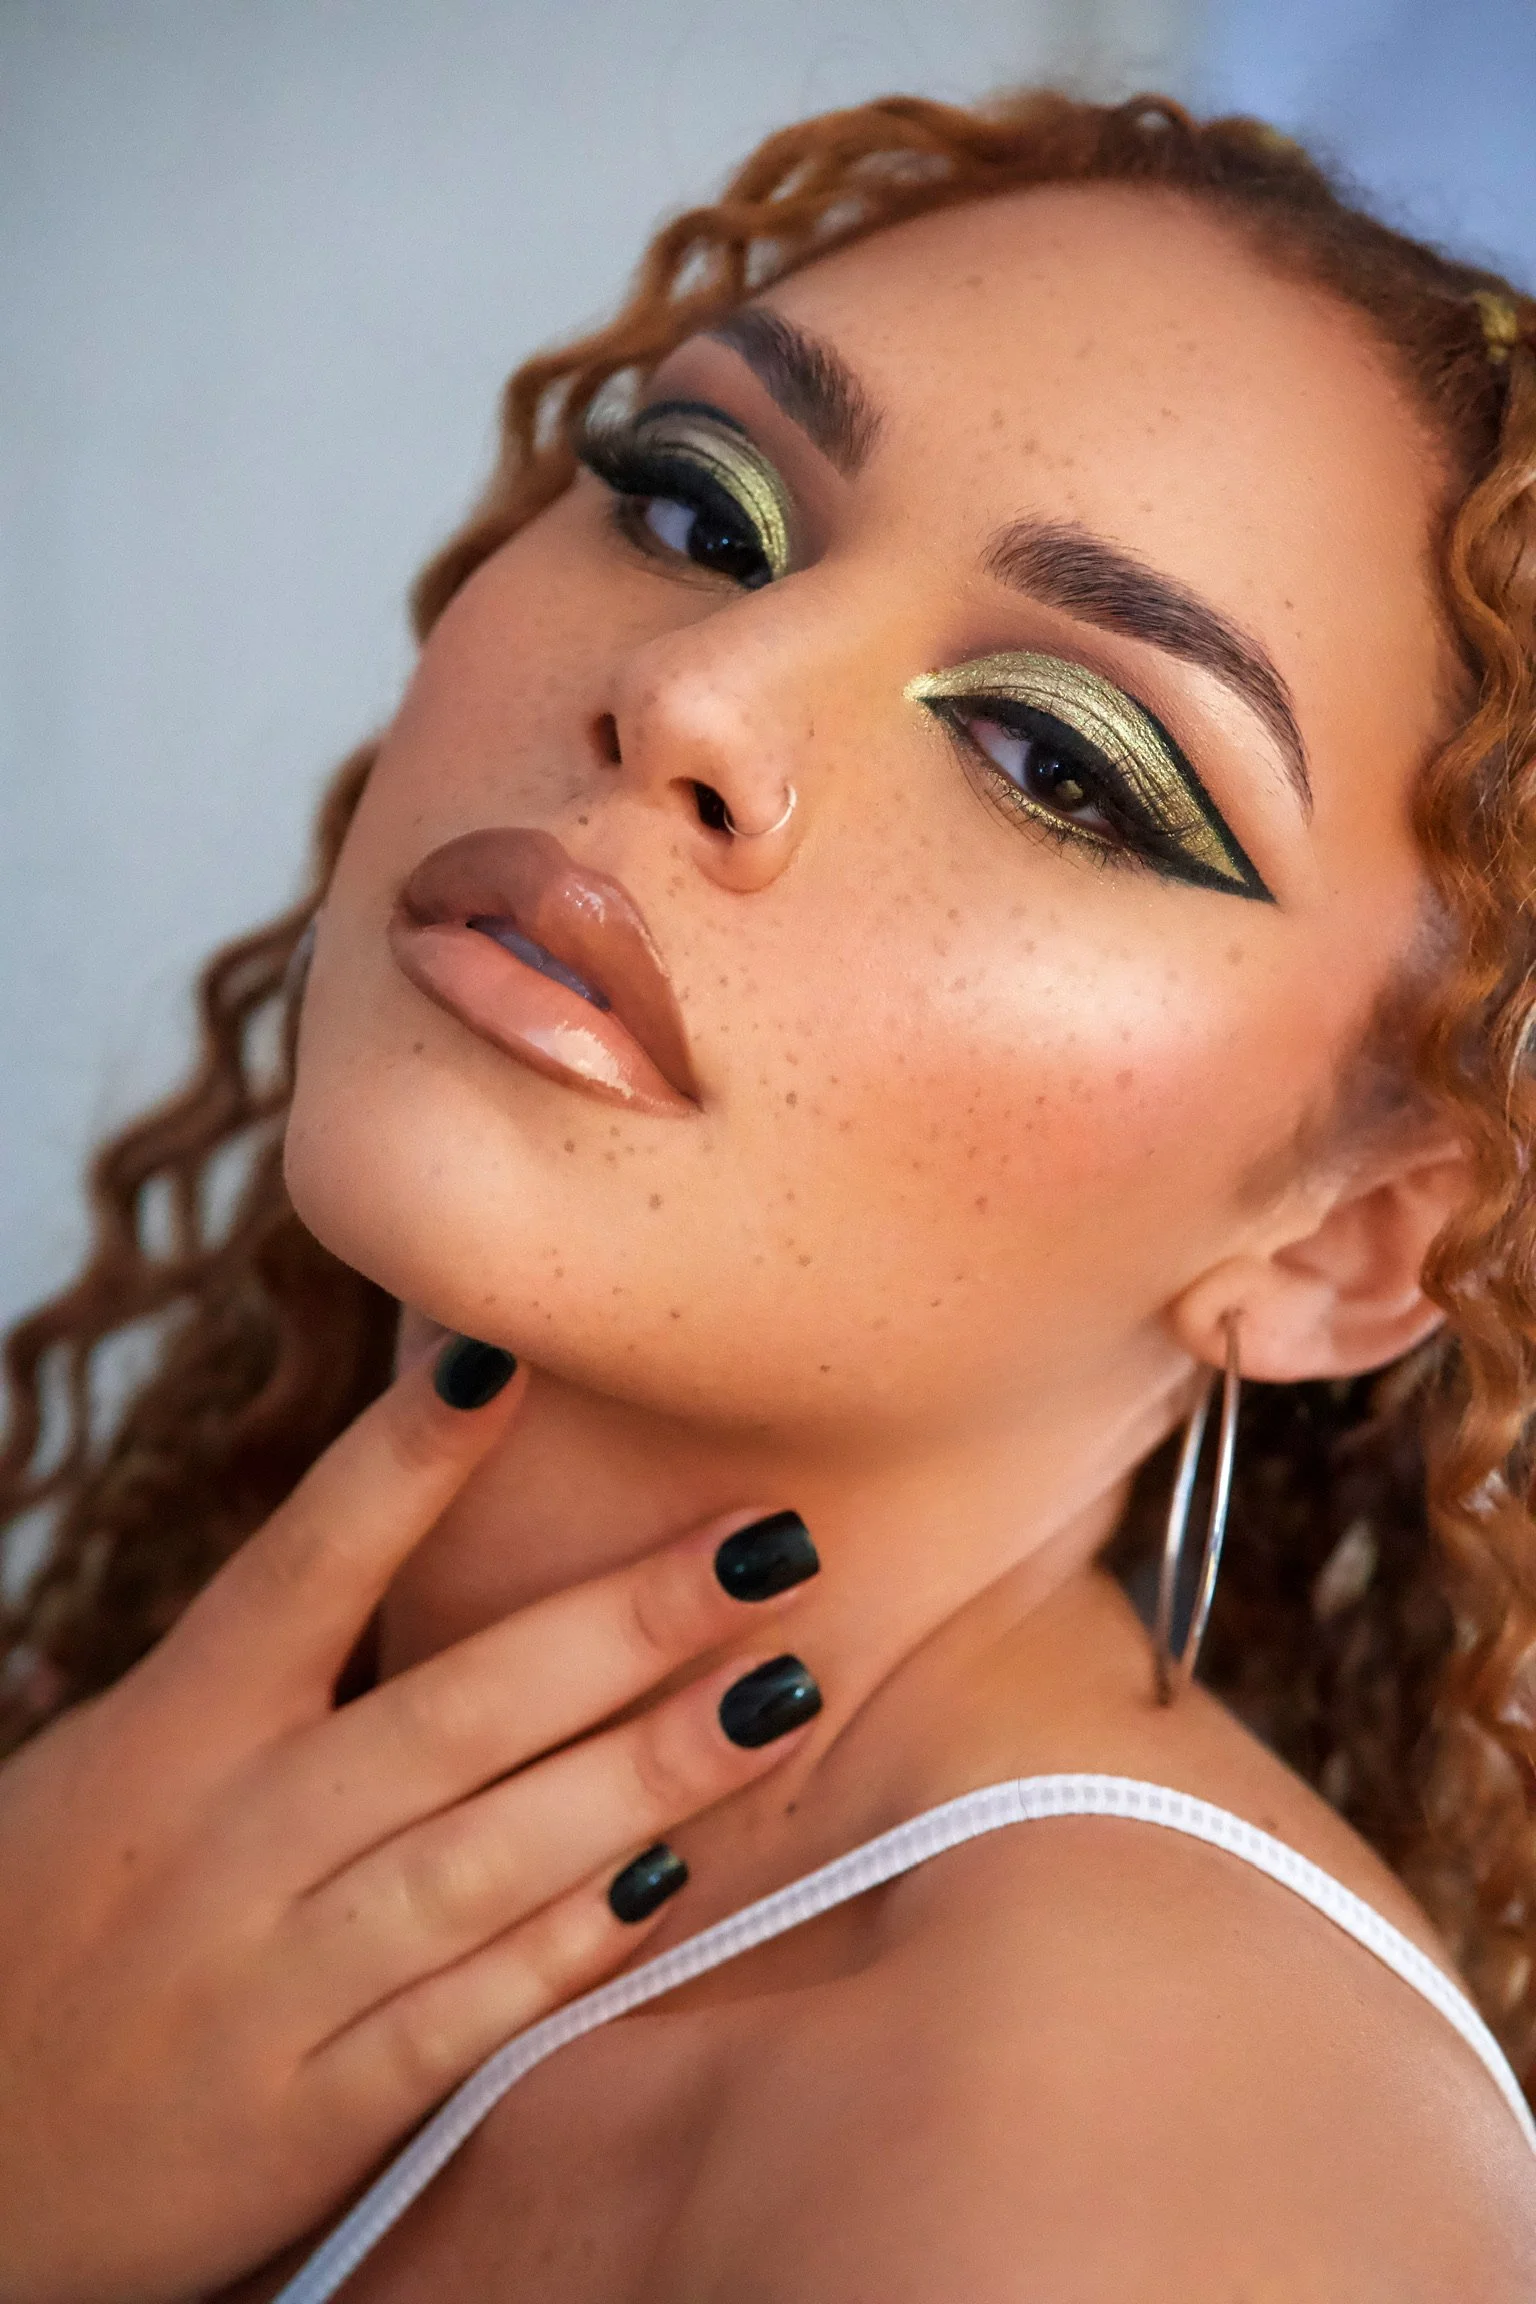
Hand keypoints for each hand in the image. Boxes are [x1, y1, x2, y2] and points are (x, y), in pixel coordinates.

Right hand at [0, 1336, 820, 2303]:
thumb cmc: (58, 1921)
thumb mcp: (117, 1768)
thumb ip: (251, 1667)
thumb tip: (392, 1525)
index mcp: (169, 1732)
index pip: (301, 1565)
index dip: (403, 1463)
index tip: (507, 1361)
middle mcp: (226, 1841)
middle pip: (452, 1708)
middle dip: (624, 1619)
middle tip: (772, 1541)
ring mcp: (269, 1982)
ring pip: (487, 1856)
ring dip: (646, 1772)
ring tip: (779, 1694)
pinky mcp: (310, 2116)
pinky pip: (469, 2017)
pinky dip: (573, 1946)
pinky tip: (676, 1881)